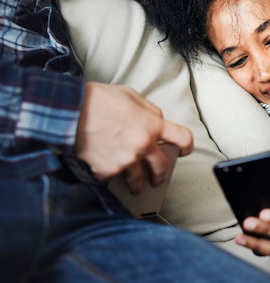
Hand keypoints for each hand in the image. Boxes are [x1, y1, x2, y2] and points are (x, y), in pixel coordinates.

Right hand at [75, 82, 192, 193]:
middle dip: (161, 175)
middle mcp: (143, 145)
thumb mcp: (131, 96)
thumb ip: (149, 111)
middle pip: (163, 167)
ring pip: (139, 181)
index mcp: (153, 125)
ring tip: (135, 186)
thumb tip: (158, 121)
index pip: (182, 138)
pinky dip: (111, 177)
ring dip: (138, 185)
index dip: (187, 146)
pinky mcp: (108, 171)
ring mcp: (126, 161)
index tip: (185, 151)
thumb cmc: (98, 100)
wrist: (69, 112)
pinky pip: (113, 179)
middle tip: (158, 179)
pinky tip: (106, 171)